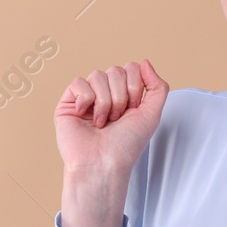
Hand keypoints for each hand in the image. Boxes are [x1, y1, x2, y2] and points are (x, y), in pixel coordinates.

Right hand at [55, 59, 169, 180]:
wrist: (103, 164)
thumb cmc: (125, 146)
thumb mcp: (152, 115)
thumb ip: (158, 86)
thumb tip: (145, 62)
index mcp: (125, 96)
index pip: (131, 68)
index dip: (135, 87)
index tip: (133, 110)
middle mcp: (106, 94)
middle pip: (116, 70)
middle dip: (121, 96)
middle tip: (117, 118)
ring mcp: (86, 97)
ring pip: (98, 75)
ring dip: (105, 102)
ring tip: (103, 121)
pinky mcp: (69, 102)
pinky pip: (79, 82)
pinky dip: (86, 100)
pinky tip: (86, 115)